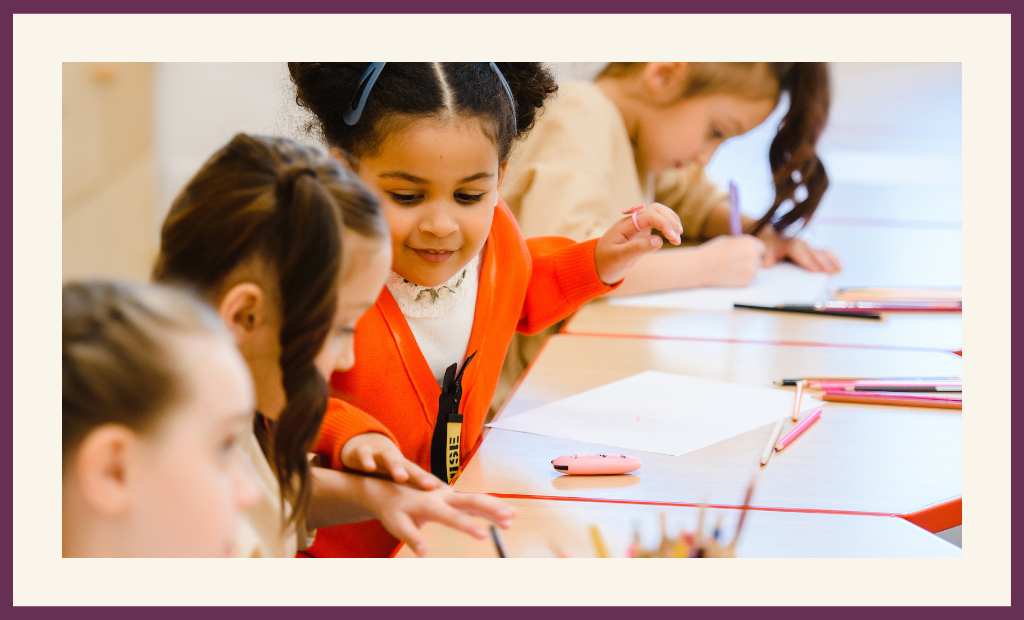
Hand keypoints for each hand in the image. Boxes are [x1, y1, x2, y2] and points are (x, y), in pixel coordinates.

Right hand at [341, 432, 438, 490]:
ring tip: (401, 477)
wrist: (363, 446)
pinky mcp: (362, 451)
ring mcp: (380, 454)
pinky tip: (369, 467)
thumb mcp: (398, 480)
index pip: (423, 478)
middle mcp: (396, 460)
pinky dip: (367, 459)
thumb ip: (414, 494)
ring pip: (390, 458)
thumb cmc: (385, 468)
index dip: (434, 485)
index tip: (447, 493)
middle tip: (429, 487)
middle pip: (410, 468)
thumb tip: (436, 510)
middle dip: (420, 477)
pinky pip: (364, 453)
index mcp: (406, 469)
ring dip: (396, 466)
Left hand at [361, 479, 515, 556]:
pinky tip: (502, 516)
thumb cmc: (393, 509)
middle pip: (471, 500)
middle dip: (491, 508)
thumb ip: (412, 537)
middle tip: (509, 517)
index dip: (468, 526)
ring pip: (475, 499)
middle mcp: (442, 497)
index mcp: (430, 504)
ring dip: (494, 507)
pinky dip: (488, 508)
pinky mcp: (451, 498)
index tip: (483, 536)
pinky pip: (473, 502)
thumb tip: (423, 554)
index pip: (452, 517)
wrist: (388, 488)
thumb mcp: (397, 525)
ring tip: (512, 516)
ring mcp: (449, 496)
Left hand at [595, 202, 683, 284]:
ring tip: (678, 238)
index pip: (649, 215)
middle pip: (656, 210)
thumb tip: (659, 240)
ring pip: (659, 214)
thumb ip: (638, 248)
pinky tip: (674, 236)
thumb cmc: (606, 262)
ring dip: (671, 221)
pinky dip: (668, 226)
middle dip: (670, 220)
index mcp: (625, 225)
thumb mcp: (620, 257)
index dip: (664, 224)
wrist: (597, 266)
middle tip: (677, 239)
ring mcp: (637, 226)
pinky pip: (658, 223)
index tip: (673, 238)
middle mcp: (632, 222)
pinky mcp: (642, 233)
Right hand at [694, 235, 766, 286]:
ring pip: (754, 272)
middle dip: (750, 263)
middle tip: (735, 265)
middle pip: (758, 261)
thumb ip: (742, 244)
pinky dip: (741, 280)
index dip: (753, 252)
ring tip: (730, 270)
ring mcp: (750, 270)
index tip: (745, 256)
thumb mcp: (728, 241)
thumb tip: (752, 249)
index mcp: (749, 242)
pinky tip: (729, 276)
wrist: (700, 267)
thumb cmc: (711, 253)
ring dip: (746, 272)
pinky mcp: (746, 282)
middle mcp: (753, 255)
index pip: (761, 249)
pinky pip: (748, 281)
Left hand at [757, 227, 841, 273]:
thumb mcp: (765, 249)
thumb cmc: (768, 244)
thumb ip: (767, 256)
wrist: (770, 233)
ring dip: (831, 261)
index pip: (800, 252)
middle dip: (822, 263)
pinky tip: (840, 268)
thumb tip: (766, 265)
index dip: (808, 261)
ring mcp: (809, 246)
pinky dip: (833, 259)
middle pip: (813, 253)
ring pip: (822, 251)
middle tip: (830, 273)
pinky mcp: (813, 249)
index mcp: (789, 243)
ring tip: (839, 271)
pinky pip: (825, 252)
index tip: (815, 270)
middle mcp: (801, 243)